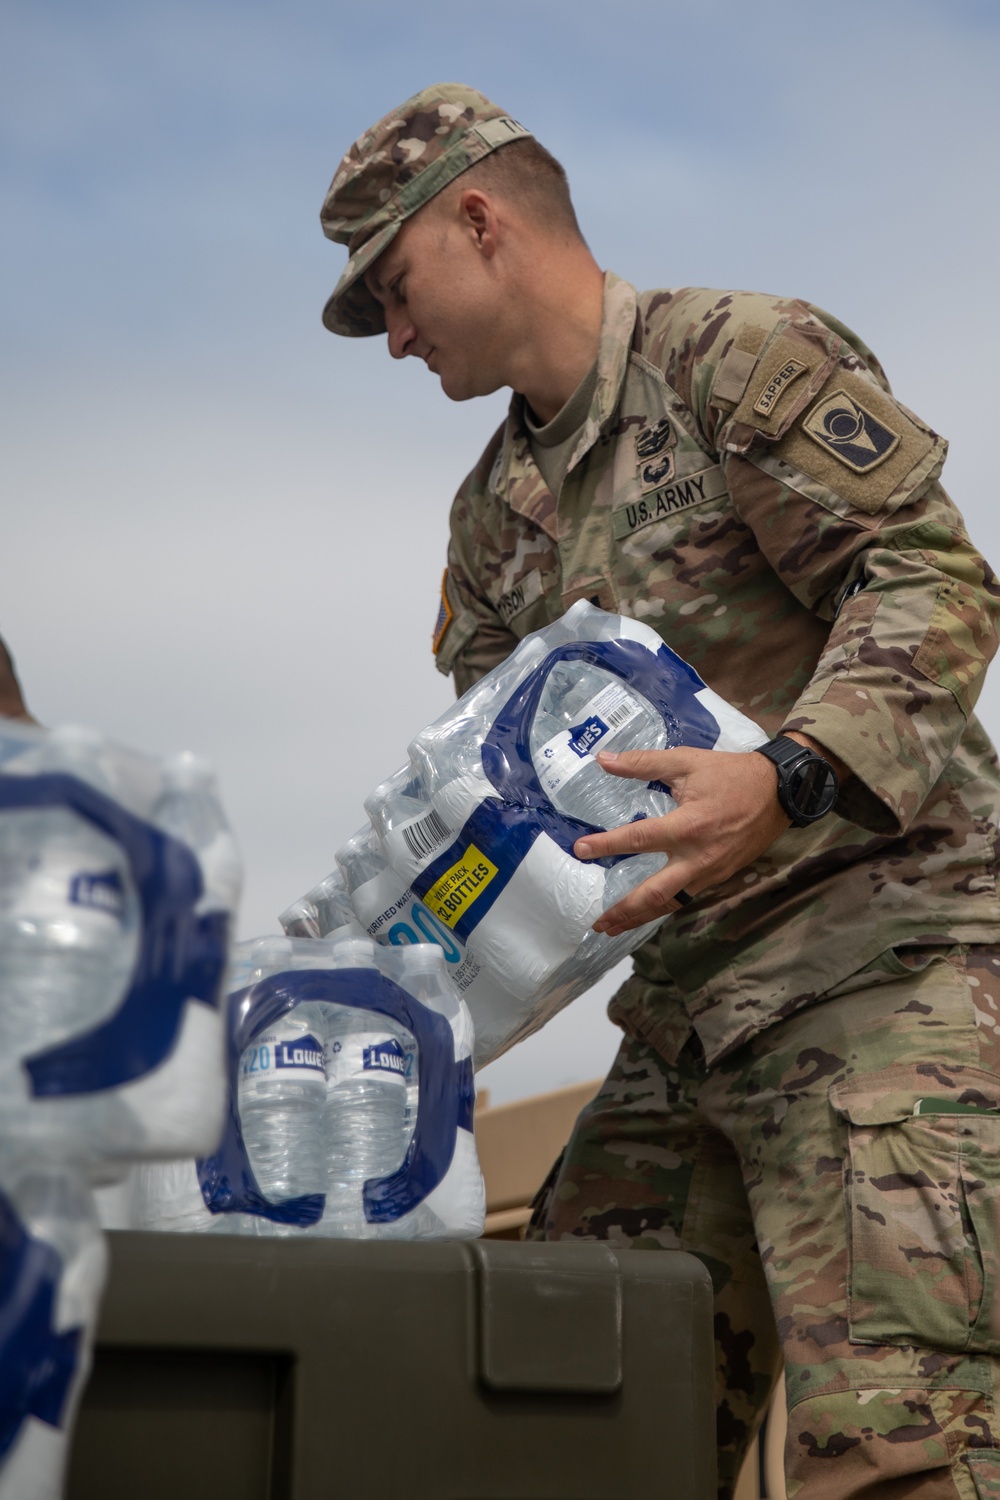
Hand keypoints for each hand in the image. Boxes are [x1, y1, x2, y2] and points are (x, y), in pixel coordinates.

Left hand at [573, 746, 790, 935]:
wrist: (780, 793)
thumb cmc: (731, 775)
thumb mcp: (687, 761)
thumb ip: (643, 762)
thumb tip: (603, 759)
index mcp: (687, 826)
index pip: (638, 839)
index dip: (606, 846)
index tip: (579, 850)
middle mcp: (696, 858)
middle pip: (654, 894)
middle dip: (624, 911)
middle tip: (596, 923)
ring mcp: (709, 872)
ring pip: (670, 904)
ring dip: (640, 918)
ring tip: (613, 928)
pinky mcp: (718, 878)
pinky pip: (686, 898)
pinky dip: (663, 909)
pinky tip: (646, 913)